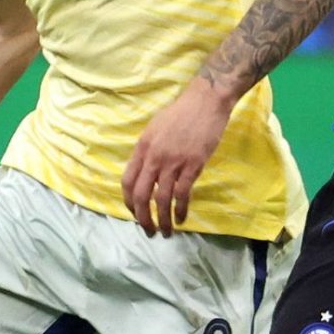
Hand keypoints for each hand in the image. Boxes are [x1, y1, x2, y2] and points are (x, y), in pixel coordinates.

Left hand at [122, 78, 235, 236]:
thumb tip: (145, 171)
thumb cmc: (181, 113)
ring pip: (161, 199)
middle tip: (149, 231)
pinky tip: (182, 219)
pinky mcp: (192, 165)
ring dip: (162, 219)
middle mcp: (154, 157)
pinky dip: (181, 210)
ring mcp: (173, 162)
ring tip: (166, 232)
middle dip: (143, 218)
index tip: (135, 213)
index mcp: (142, 148)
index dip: (129, 202)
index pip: (127, 181)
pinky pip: (182, 194)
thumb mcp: (154, 129)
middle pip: (141, 195)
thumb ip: (148, 151)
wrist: (205, 101)